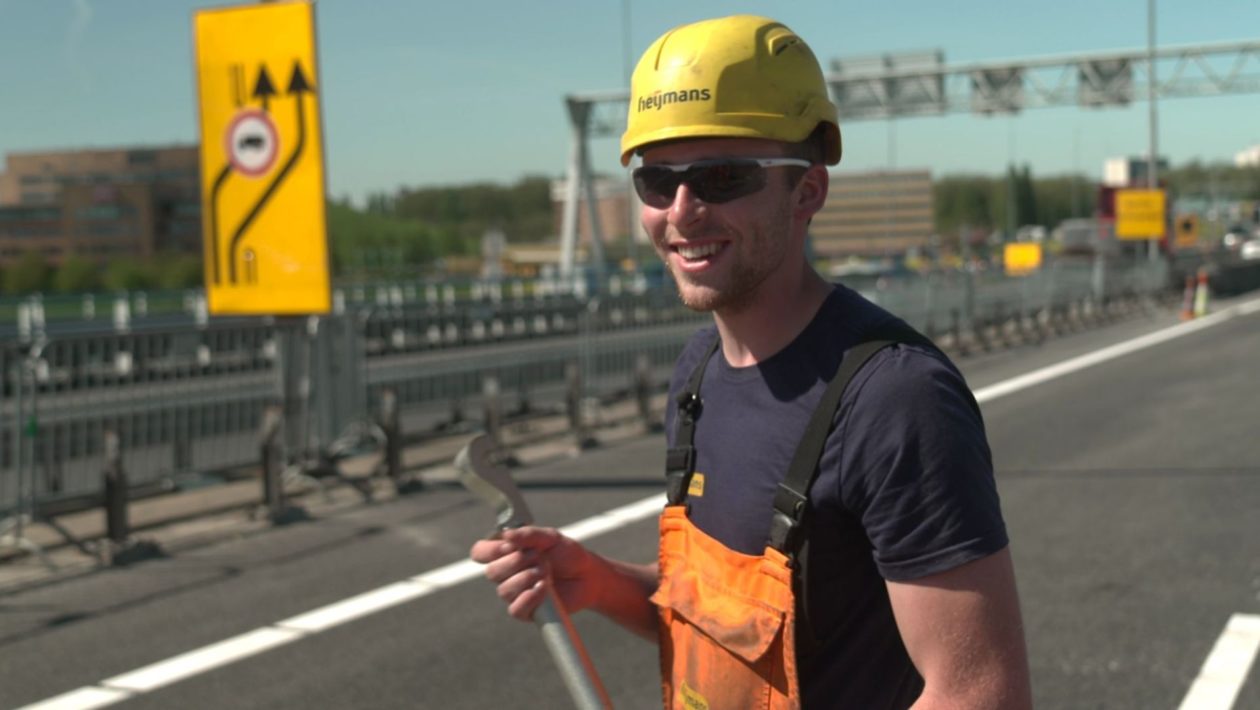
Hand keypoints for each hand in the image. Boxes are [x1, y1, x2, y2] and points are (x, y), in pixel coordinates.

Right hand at [470, 526, 598, 621]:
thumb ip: (529, 535)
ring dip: (526, 579)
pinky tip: (543, 589)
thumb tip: (506, 534)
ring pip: (504, 590)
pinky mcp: (527, 610)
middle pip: (491, 572)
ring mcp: (515, 593)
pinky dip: (528, 598)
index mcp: (507, 553)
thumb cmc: (568, 554)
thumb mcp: (551, 537)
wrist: (588, 576)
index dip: (489, 550)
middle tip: (539, 558)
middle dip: (516, 563)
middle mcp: (507, 573)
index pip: (480, 552)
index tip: (509, 546)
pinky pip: (515, 609)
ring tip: (546, 573)